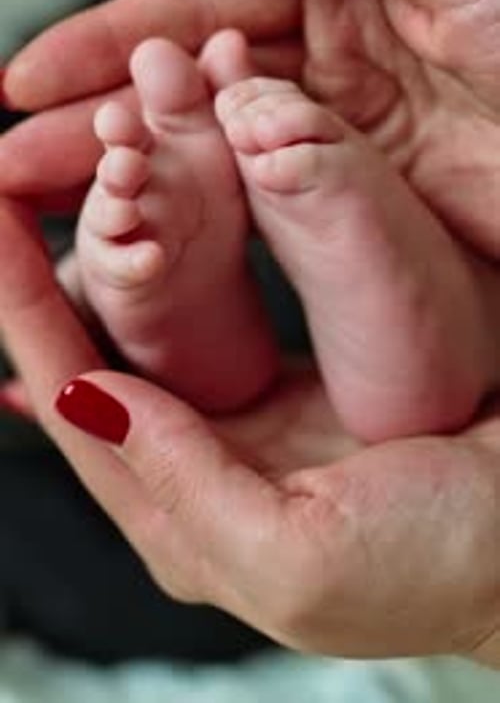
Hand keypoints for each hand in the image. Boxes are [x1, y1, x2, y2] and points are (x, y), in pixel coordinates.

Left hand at [2, 196, 499, 665]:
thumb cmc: (432, 565)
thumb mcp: (295, 556)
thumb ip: (183, 484)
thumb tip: (84, 395)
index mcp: (183, 515)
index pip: (75, 397)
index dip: (24, 309)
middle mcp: (200, 463)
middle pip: (96, 355)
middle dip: (50, 273)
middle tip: (16, 188)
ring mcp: (243, 422)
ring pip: (151, 326)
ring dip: (113, 251)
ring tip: (86, 180)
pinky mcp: (290, 386)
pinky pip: (217, 312)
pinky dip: (187, 254)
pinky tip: (164, 215)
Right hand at [4, 0, 499, 258]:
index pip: (197, 8)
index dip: (107, 39)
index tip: (30, 77)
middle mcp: (331, 63)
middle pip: (185, 87)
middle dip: (95, 118)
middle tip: (13, 160)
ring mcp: (338, 138)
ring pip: (208, 153)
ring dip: (129, 175)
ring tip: (48, 198)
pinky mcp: (357, 205)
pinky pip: (259, 207)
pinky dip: (198, 218)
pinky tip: (142, 227)